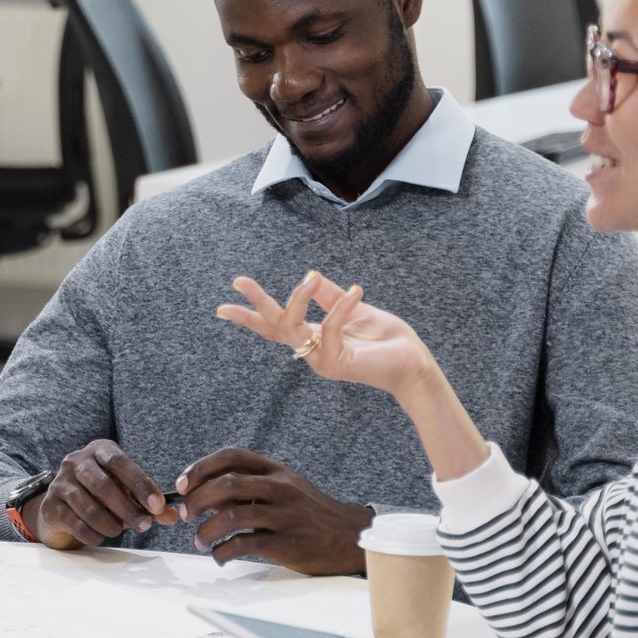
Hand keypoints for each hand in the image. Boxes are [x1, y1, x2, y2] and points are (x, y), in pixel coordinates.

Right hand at [28, 439, 182, 548]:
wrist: (60, 510)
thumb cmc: (99, 497)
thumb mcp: (125, 494)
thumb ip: (148, 504)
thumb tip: (172, 516)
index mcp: (99, 450)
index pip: (120, 462)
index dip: (141, 484)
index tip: (158, 506)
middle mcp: (75, 461)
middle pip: (103, 485)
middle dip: (127, 509)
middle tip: (144, 526)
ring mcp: (59, 483)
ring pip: (88, 507)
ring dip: (110, 524)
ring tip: (118, 531)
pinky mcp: (50, 506)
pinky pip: (75, 523)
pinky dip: (93, 535)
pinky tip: (100, 536)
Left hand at [174, 449, 367, 573]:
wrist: (351, 537)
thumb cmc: (310, 513)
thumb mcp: (285, 489)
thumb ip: (251, 488)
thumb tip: (205, 495)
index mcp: (276, 471)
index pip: (232, 456)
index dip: (200, 467)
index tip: (182, 484)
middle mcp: (280, 488)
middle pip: (226, 485)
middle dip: (196, 501)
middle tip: (185, 516)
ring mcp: (285, 516)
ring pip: (230, 518)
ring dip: (205, 532)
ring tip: (200, 542)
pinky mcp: (287, 544)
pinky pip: (243, 545)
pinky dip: (222, 552)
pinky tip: (220, 556)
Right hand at [217, 273, 434, 397]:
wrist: (414, 364)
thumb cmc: (388, 340)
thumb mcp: (355, 309)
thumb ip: (331, 295)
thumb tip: (310, 273)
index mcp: (315, 337)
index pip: (276, 326)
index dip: (251, 314)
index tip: (223, 304)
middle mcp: (312, 351)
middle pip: (274, 327)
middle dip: (255, 304)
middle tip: (239, 281)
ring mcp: (321, 359)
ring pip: (293, 326)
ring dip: (298, 299)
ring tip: (309, 280)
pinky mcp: (336, 363)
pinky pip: (329, 327)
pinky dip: (340, 306)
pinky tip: (355, 292)